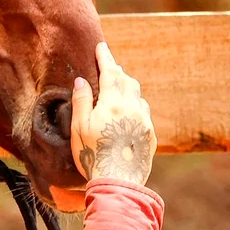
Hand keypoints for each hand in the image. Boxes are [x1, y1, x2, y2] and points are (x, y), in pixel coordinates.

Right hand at [71, 42, 156, 185]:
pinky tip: (129, 112)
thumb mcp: (79, 128)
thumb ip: (81, 102)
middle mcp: (132, 108)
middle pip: (127, 81)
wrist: (118, 182)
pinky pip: (144, 113)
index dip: (105, 58)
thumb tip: (82, 81)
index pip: (110, 73)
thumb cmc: (93, 155)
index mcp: (113, 104)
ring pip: (138, 96)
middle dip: (117, 71)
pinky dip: (135, 105)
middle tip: (108, 67)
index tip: (101, 47)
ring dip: (128, 87)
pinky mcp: (150, 135)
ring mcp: (144, 122)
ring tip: (119, 88)